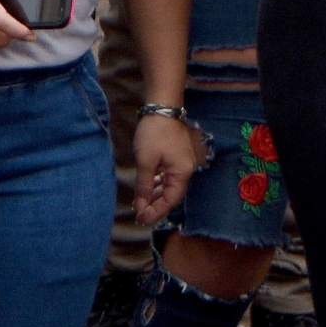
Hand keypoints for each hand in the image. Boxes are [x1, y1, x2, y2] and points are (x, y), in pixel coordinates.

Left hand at [129, 111, 203, 227]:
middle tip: (140, 215)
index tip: (141, 220)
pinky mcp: (176, 156)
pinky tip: (148, 187)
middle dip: (156, 206)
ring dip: (156, 195)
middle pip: (171, 195)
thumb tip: (141, 206)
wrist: (161, 107)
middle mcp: (185, 170)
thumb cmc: (154, 133)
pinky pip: (168, 175)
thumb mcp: (145, 161)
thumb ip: (145, 186)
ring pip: (169, 185)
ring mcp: (182, 163)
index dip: (156, 212)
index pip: (171, 200)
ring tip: (141, 204)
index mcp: (182, 173)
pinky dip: (158, 183)